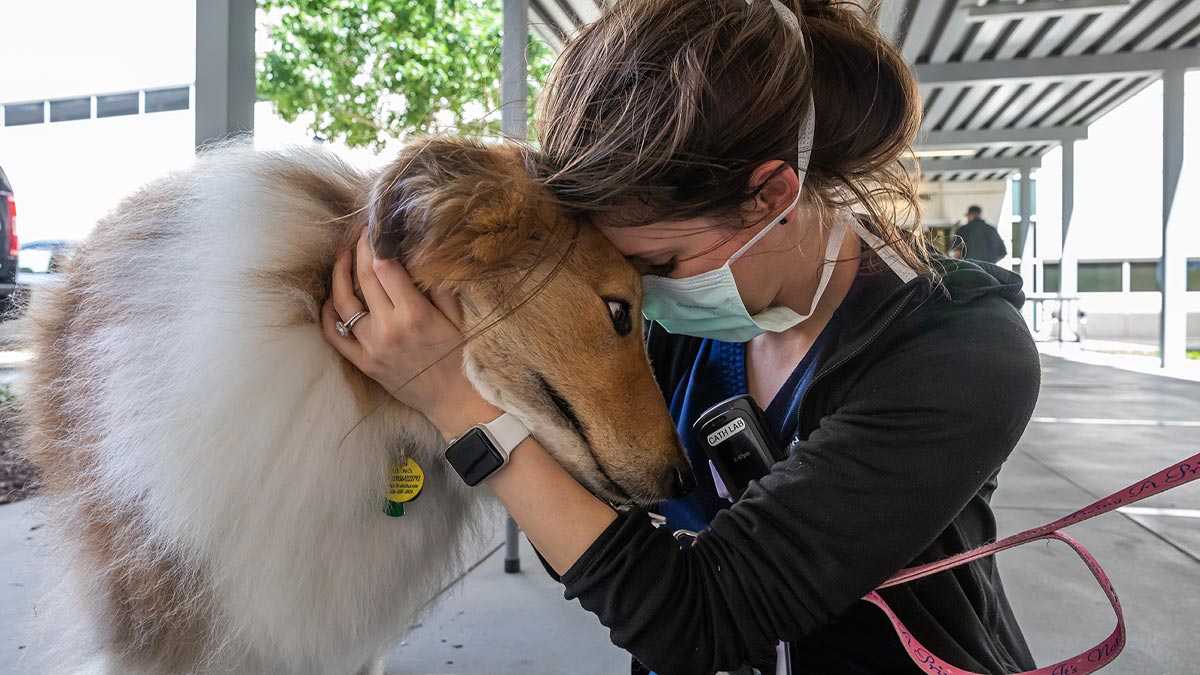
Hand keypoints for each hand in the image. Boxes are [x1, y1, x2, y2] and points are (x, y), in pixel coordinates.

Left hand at [321, 229, 498, 437]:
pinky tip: (330, 297)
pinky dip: (327, 313)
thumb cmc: (460, 358)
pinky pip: (333, 334)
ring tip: (342, 258)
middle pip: (364, 278)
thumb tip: (422, 255)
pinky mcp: (363, 362)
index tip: (376, 229)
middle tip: (359, 235)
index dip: (377, 244)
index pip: (386, 268)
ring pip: (342, 302)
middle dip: (359, 251)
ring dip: (339, 275)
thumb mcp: (459, 319)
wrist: (453, 402)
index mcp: (414, 314)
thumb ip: (439, 287)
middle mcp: (388, 328)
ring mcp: (371, 346)